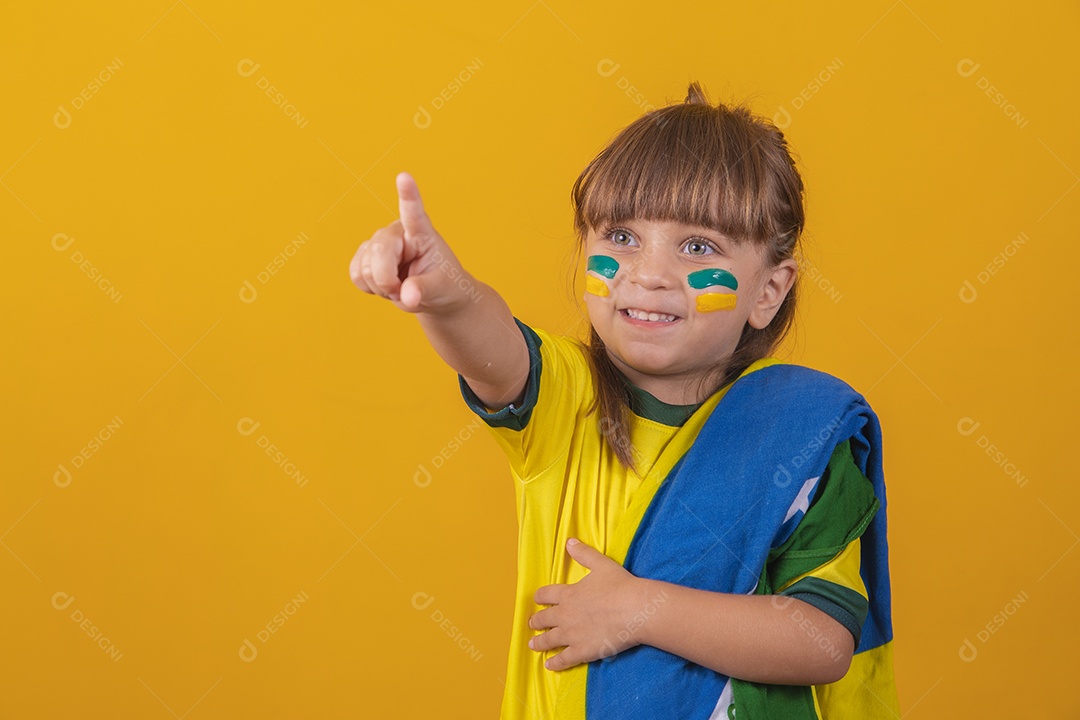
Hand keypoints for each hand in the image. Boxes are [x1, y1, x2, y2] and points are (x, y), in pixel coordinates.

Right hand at [349, 172, 468, 313]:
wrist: (431, 292)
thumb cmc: (442, 284)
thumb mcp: (440, 289)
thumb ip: (423, 291)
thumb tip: (407, 297)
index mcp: (421, 232)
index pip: (414, 212)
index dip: (408, 194)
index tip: (404, 177)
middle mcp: (396, 231)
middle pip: (378, 253)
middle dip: (387, 281)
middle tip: (405, 291)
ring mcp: (378, 241)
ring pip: (364, 268)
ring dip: (380, 287)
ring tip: (399, 286)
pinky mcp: (365, 254)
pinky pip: (355, 274)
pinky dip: (369, 288)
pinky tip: (384, 285)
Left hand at [528, 538, 646, 670]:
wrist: (634, 609)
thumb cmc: (620, 585)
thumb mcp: (601, 564)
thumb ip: (583, 553)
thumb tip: (569, 541)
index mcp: (568, 594)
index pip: (546, 595)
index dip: (540, 597)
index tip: (537, 599)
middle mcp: (565, 615)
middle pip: (543, 619)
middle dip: (536, 621)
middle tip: (533, 624)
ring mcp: (572, 634)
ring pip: (548, 640)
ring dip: (539, 642)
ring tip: (533, 645)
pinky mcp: (581, 651)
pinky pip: (563, 659)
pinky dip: (554, 663)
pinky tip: (548, 665)